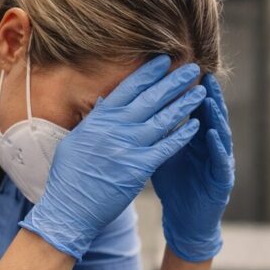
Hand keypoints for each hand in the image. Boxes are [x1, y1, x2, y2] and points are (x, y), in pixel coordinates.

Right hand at [20, 56, 204, 258]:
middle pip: (150, 99)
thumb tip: (103, 101)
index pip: (129, 88)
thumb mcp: (76, 140)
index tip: (165, 61)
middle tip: (192, 69)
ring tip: (200, 92)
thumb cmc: (69, 177)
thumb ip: (94, 120)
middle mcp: (114, 128)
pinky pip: (166, 147)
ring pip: (163, 119)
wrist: (69, 208)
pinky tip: (195, 125)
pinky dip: (182, 135)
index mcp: (99, 119)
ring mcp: (128, 147)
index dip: (149, 73)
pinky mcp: (139, 168)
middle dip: (173, 82)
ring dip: (184, 104)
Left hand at [151, 74, 234, 261]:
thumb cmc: (176, 185)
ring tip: (210, 97)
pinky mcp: (222, 180)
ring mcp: (219, 162)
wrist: (186, 221)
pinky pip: (221, 160)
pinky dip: (217, 146)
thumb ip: (153, 133)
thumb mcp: (161, 154)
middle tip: (204, 74)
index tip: (182, 70)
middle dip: (208, 95)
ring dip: (215, 115)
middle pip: (210, 116)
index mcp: (195, 138)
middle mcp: (210, 146)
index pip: (194, 109)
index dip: (189, 90)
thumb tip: (132, 112)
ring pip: (220, 133)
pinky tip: (212, 133)